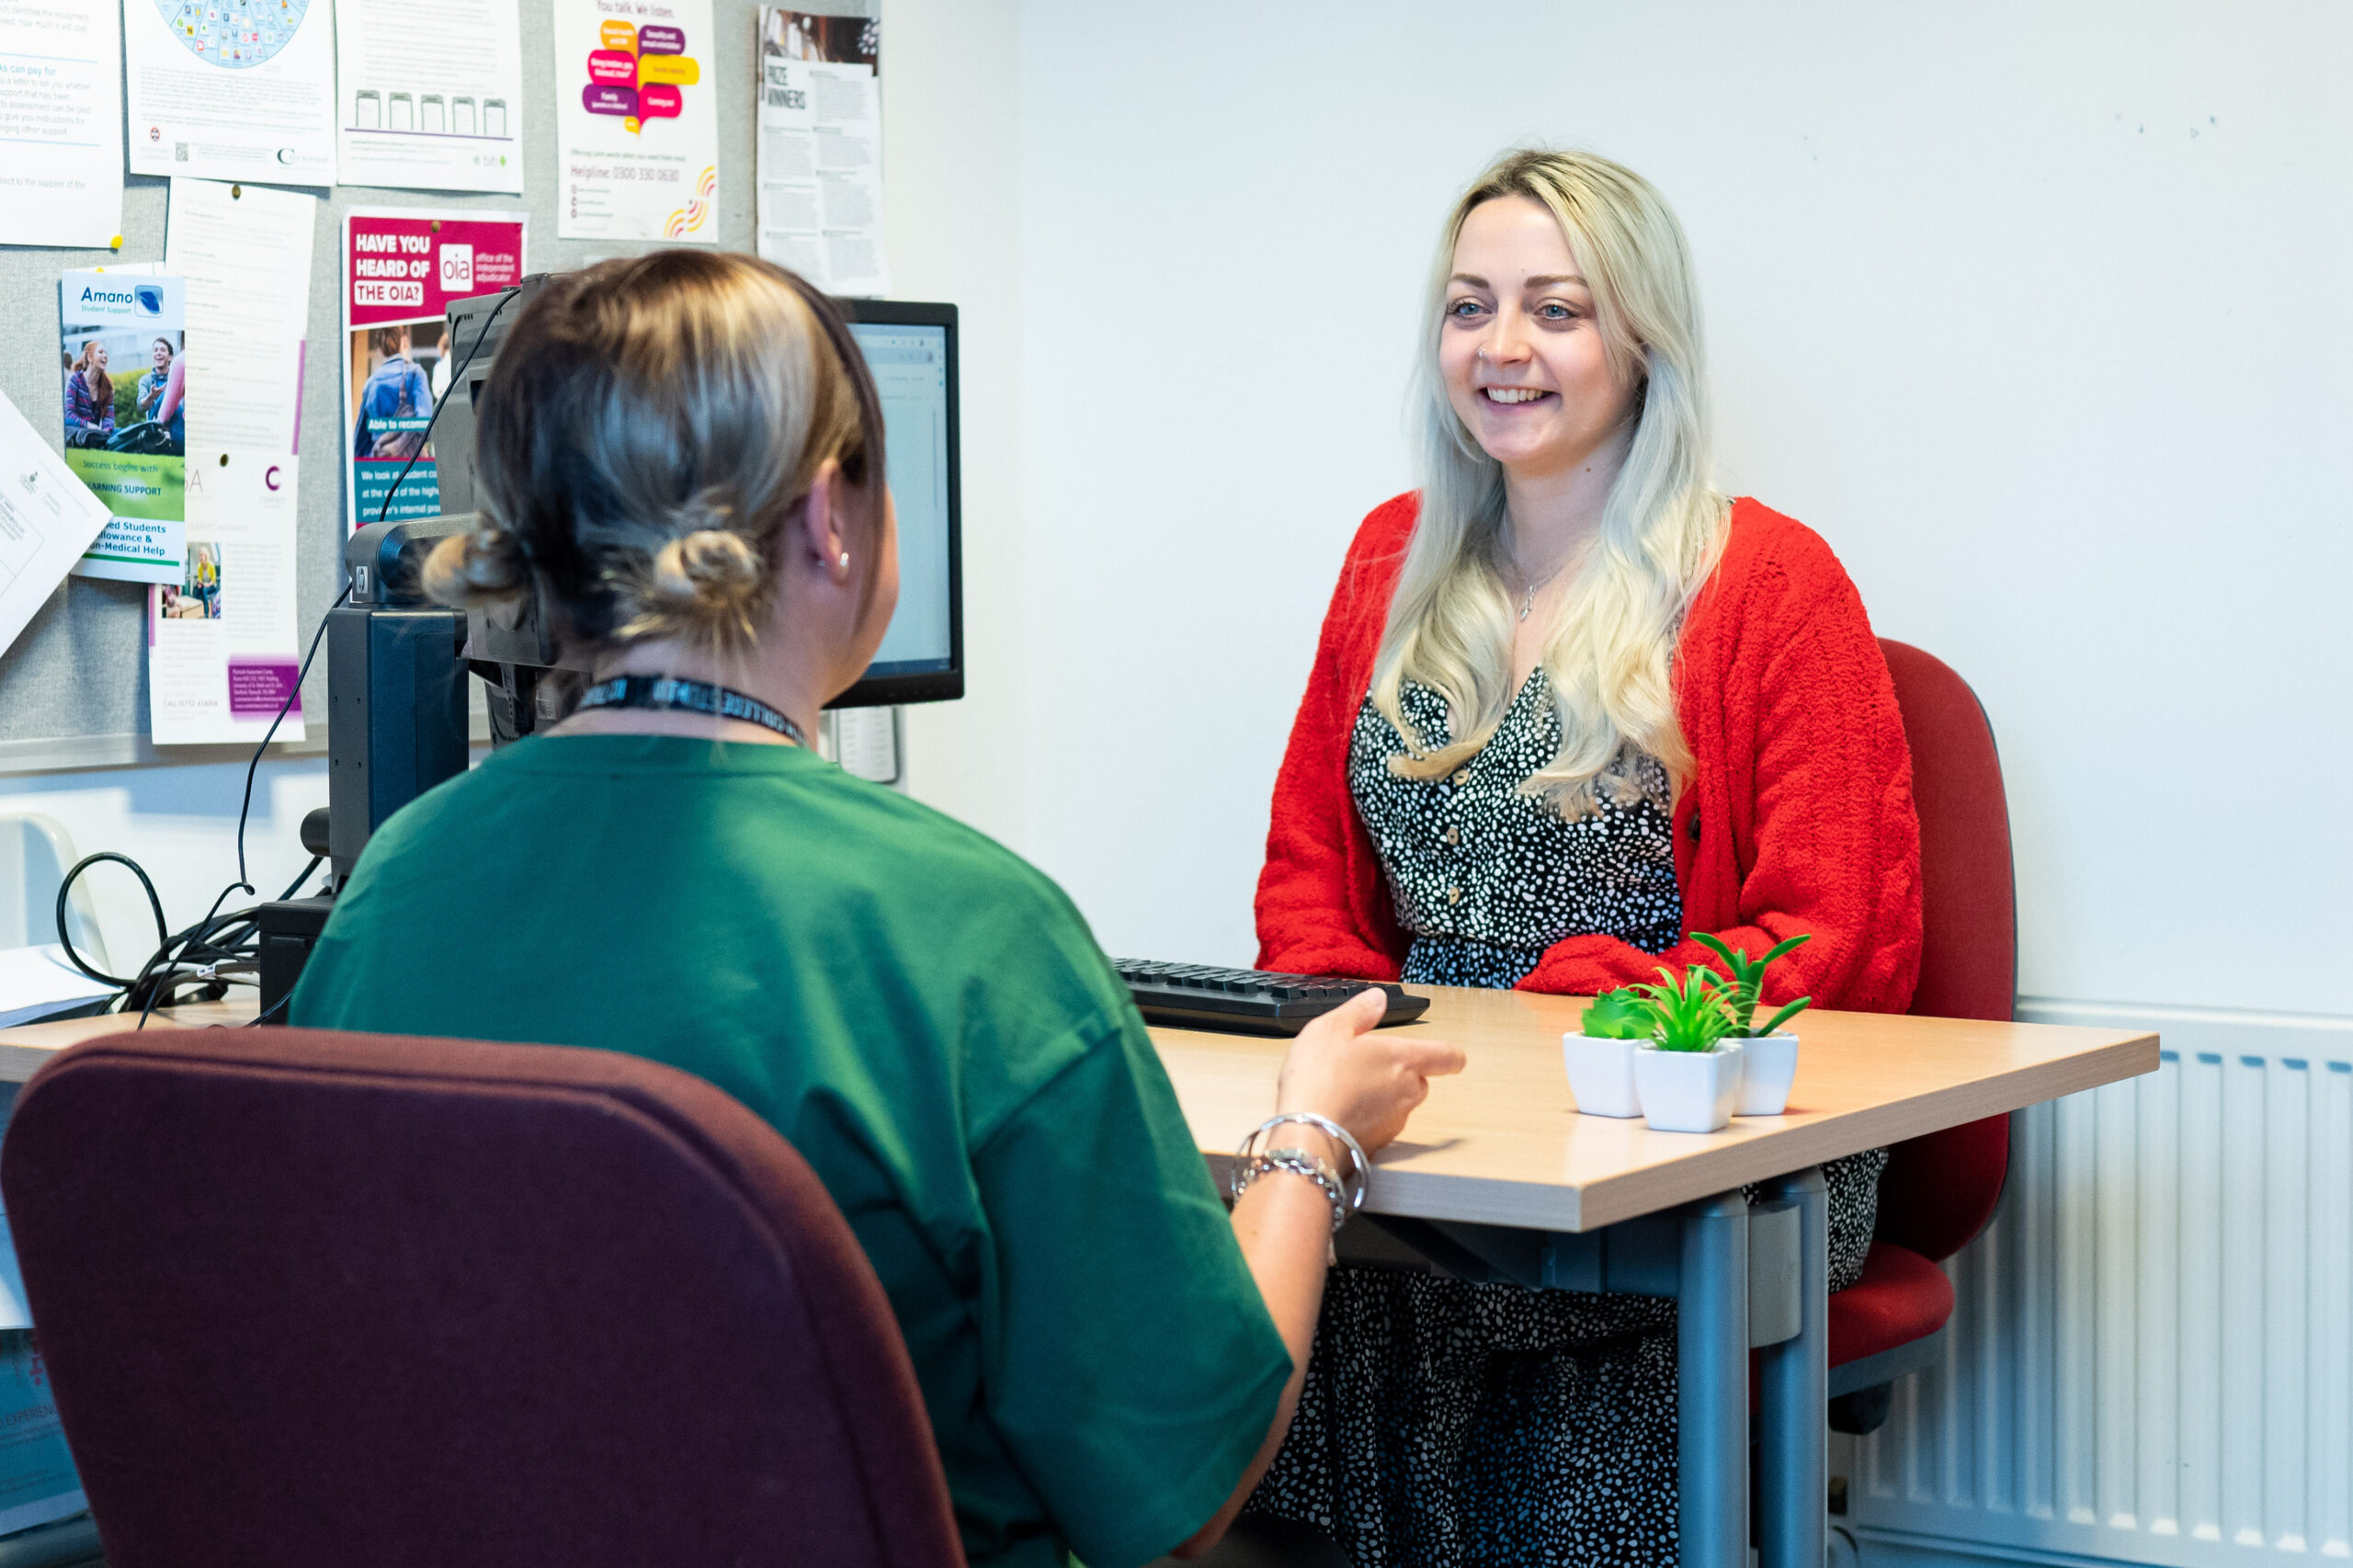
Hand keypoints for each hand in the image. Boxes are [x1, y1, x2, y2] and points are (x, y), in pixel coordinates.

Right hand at [1274, 988, 1464, 1159]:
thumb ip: (1359, 1011)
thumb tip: (1377, 999)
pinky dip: (1366, 1117)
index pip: (1448, 1057)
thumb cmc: (1319, 1080)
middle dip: (1399, 1073)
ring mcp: (1395, 1121)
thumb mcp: (1330, 1030)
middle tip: (1367, 1064)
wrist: (1307, 1136)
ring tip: (1345, 1088)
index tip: (1449, 1055)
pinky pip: (1380, 1124)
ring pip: (1399, 1103)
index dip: (1451, 1055)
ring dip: (1381, 1096)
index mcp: (1403, 1059)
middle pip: (1419, 1080)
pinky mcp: (1379, 1143)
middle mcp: (1408, 1092)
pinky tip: (1339, 1111)